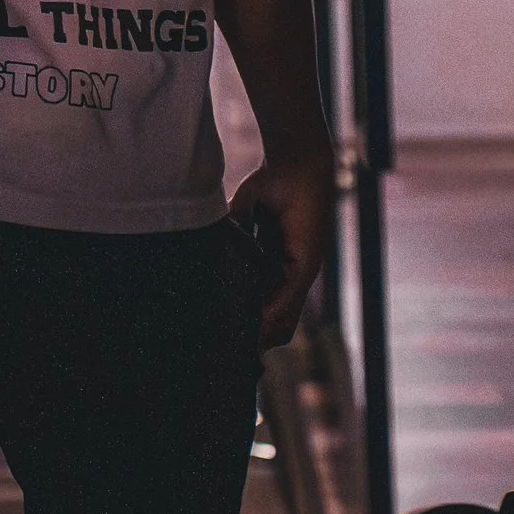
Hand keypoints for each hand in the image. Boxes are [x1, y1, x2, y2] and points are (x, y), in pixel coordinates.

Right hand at [229, 153, 333, 346]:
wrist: (294, 163)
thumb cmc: (270, 185)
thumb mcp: (241, 219)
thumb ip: (229, 241)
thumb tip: (205, 264)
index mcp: (275, 265)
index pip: (266, 307)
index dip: (249, 323)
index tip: (226, 337)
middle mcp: (290, 273)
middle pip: (278, 321)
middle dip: (255, 336)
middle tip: (229, 350)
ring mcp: (301, 271)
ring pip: (285, 316)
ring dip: (264, 330)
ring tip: (239, 345)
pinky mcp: (307, 263)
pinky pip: (289, 294)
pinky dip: (273, 309)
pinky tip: (257, 320)